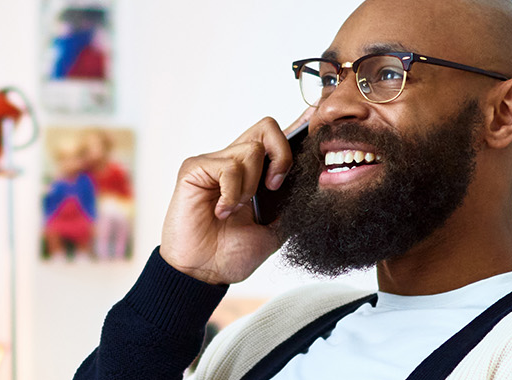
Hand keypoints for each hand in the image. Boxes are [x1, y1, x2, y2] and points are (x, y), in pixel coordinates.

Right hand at [161, 108, 314, 284]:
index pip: (276, 138)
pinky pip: (228, 167)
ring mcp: (213, 163)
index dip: (298, 127)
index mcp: (254, 173)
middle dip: (281, 155)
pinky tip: (221, 212)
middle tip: (274, 188)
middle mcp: (234, 162)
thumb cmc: (232, 253)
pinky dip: (231, 193)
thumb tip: (316, 183)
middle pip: (267, 127)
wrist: (204, 273)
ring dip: (250, 187)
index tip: (316, 126)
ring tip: (236, 210)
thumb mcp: (275, 229)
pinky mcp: (195, 169)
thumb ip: (291, 205)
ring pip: (251, 150)